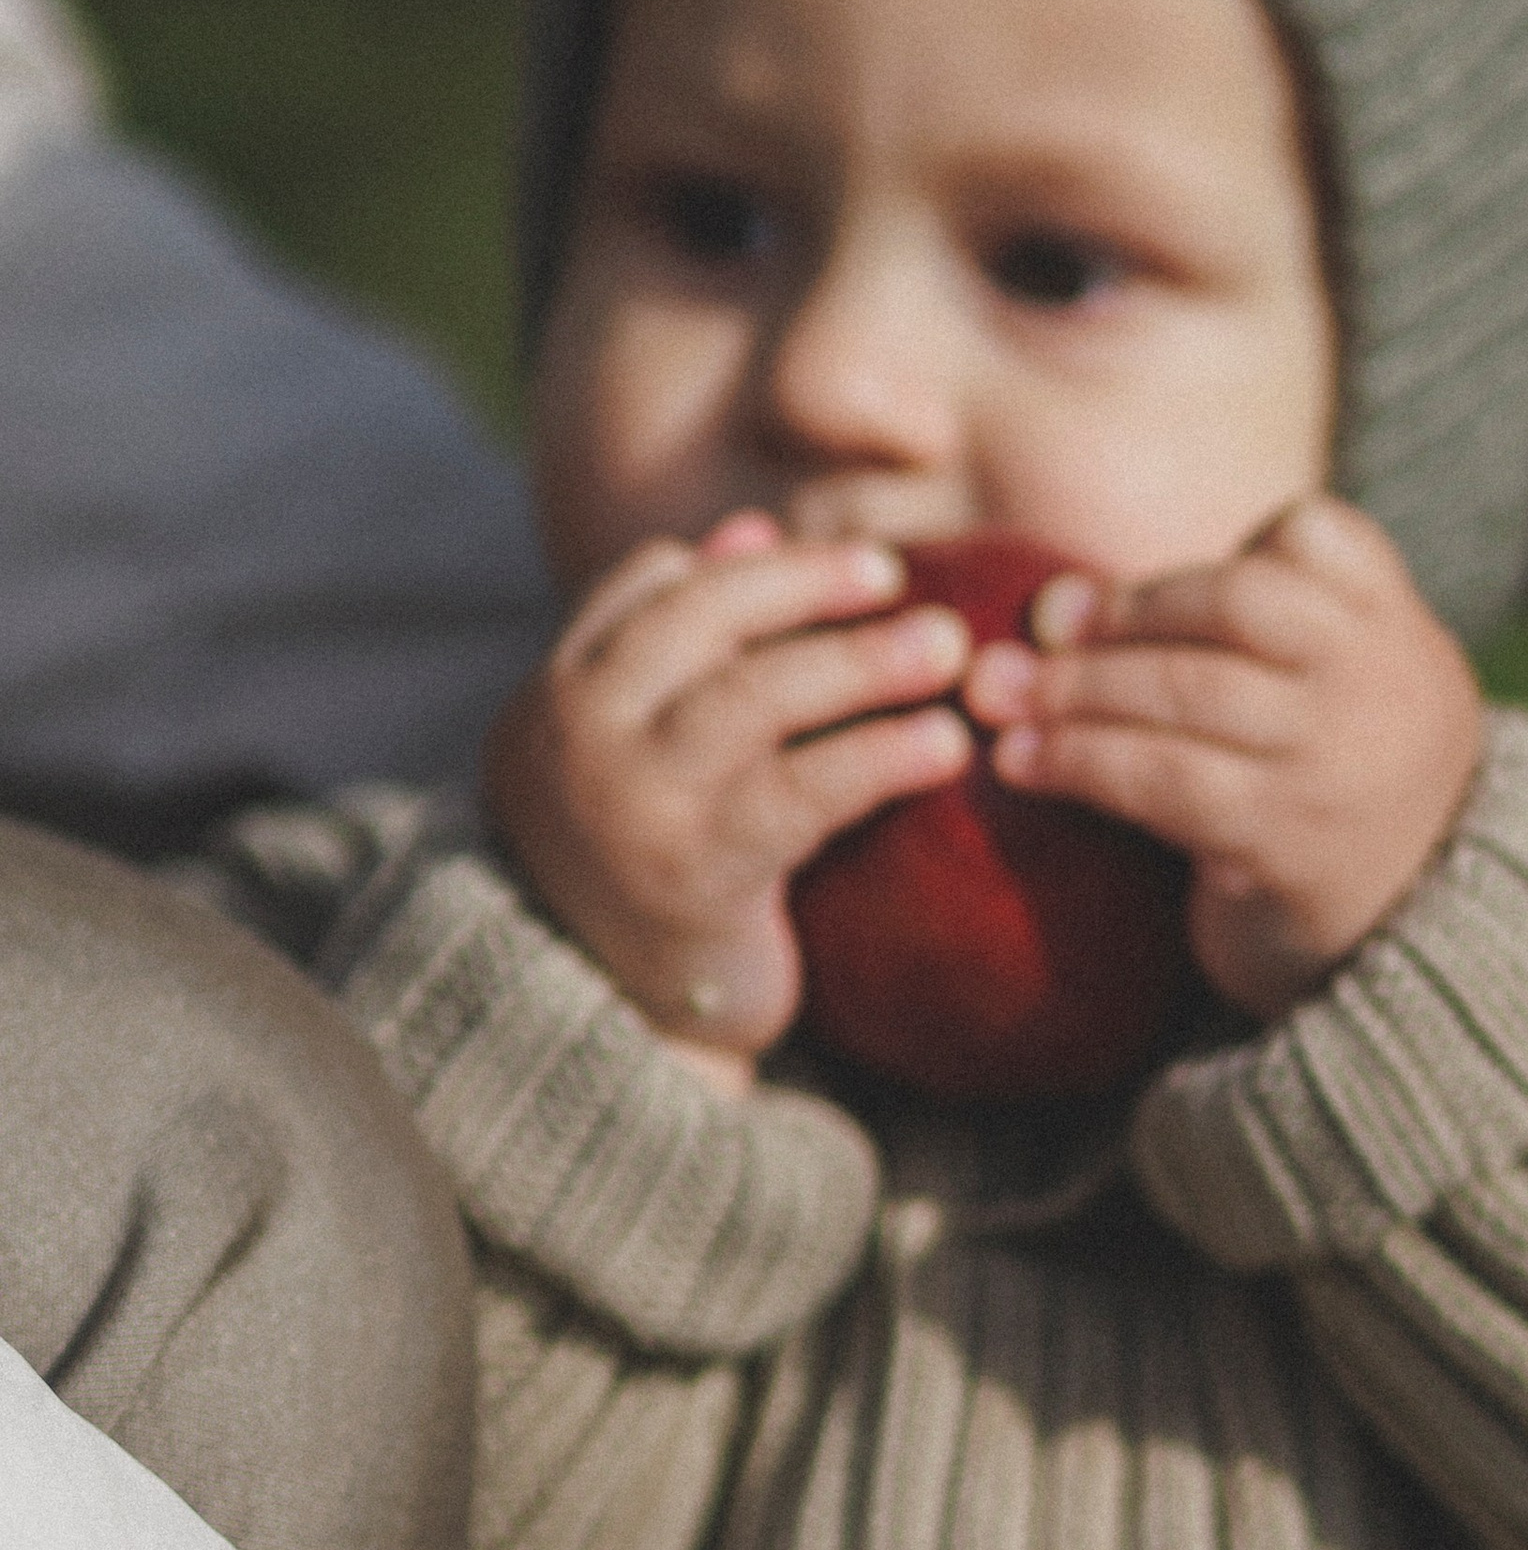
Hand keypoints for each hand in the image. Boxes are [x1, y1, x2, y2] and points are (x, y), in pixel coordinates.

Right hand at [482, 513, 973, 1079]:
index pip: (649, 588)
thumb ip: (690, 642)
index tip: (853, 562)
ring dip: (859, 663)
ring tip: (949, 649)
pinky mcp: (692, 873)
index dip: (753, 565)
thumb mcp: (650, 746)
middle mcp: (574, 738)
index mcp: (556, 692)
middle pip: (700, 623)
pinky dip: (881, 758)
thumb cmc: (656, 864)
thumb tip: (754, 526)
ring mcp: (627, 803)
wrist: (629, 1022)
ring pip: (752, 698)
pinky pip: (799, 793)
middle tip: (900, 577)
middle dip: (807, 589)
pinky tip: (947, 748)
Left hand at [966, 494, 1482, 1017]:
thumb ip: (1229, 626)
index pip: (1310, 535)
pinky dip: (1082, 765)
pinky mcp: (1290, 842)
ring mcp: (1337, 759)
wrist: (1405, 930)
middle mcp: (1380, 680)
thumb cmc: (1328, 779)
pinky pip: (1167, 783)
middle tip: (1035, 639)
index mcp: (1394, 624)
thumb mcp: (1332, 682)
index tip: (1127, 603)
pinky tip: (1024, 766)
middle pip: (1233, 603)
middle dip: (1119, 619)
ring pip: (1188, 690)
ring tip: (1003, 700)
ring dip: (1077, 692)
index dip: (1213, 555)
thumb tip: (1054, 605)